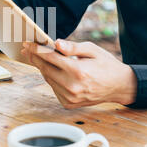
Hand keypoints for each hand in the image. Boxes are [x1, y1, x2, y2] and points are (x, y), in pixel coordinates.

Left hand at [21, 39, 136, 108]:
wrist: (119, 86)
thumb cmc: (106, 65)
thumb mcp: (92, 50)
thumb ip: (72, 47)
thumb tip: (56, 42)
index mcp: (78, 71)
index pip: (50, 58)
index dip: (37, 50)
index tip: (28, 44)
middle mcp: (72, 86)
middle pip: (45, 69)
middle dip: (35, 58)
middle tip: (27, 49)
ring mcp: (70, 97)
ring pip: (48, 79)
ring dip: (42, 68)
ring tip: (37, 57)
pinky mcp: (68, 103)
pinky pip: (54, 88)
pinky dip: (51, 78)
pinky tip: (52, 70)